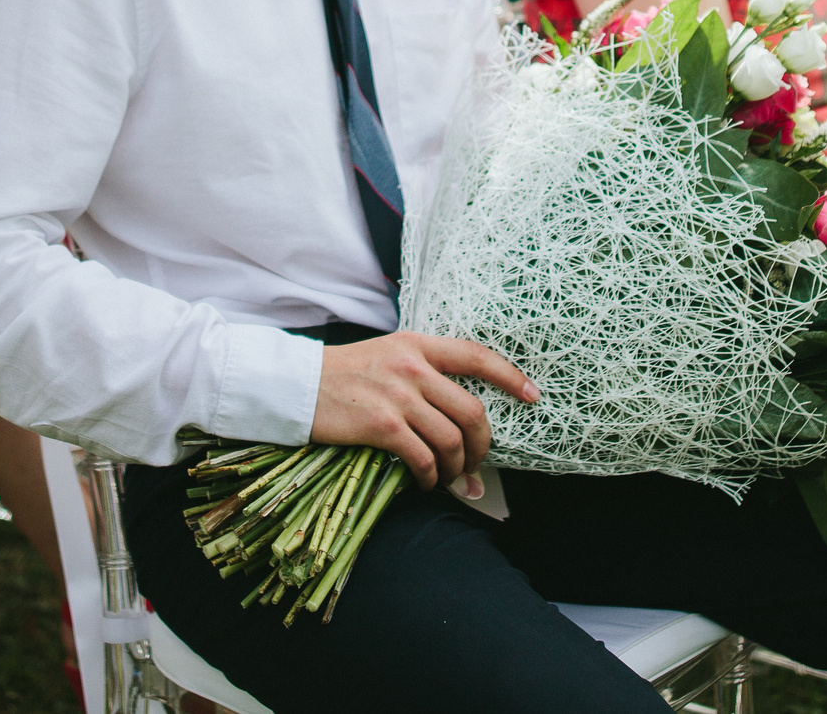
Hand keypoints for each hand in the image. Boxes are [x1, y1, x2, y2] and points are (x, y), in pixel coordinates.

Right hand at [312, 332, 538, 489]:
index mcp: (417, 344)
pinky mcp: (382, 425)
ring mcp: (398, 396)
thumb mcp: (386, 355)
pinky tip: (426, 483)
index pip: (476, 356)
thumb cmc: (342, 374)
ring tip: (449, 477)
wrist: (294, 385)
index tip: (533, 395)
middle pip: (472, 409)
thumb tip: (456, 409)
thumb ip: (421, 370)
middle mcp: (412, 366)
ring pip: (451, 440)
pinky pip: (424, 458)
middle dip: (483, 443)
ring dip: (457, 467)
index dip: (511, 376)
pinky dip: (431, 478)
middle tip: (478, 461)